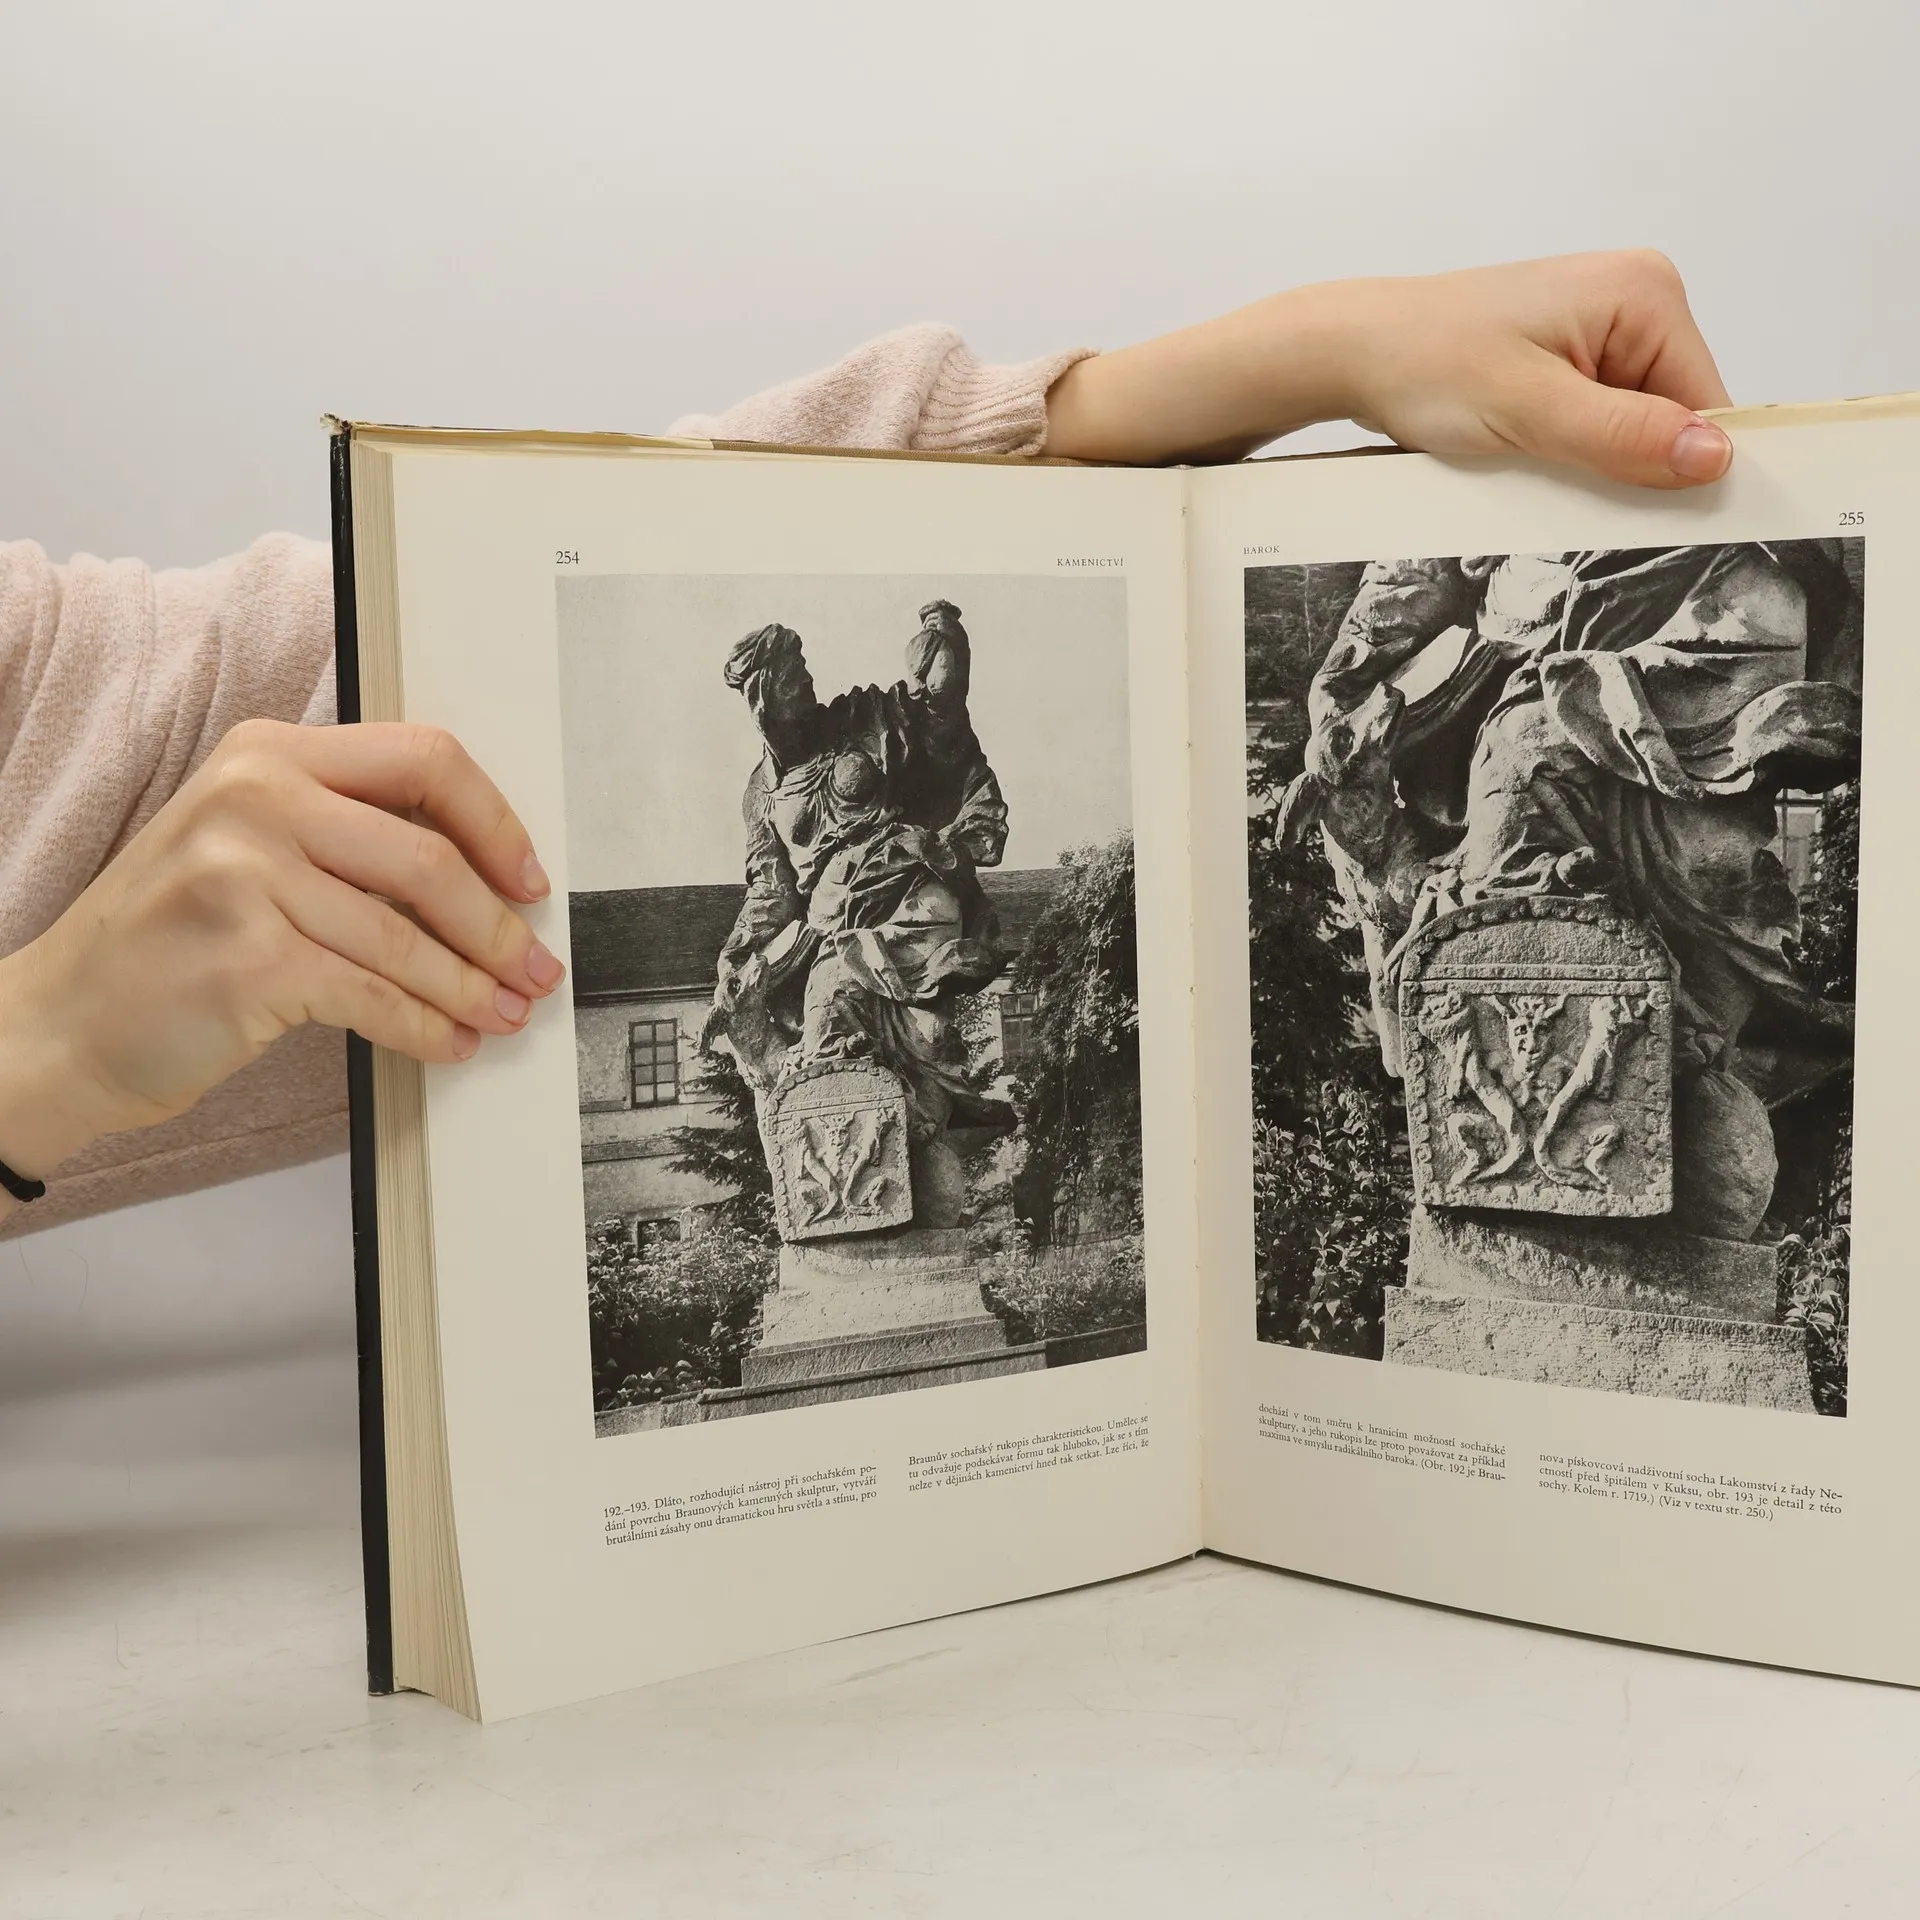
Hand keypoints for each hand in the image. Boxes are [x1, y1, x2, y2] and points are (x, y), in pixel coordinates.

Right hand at [0, 719, 562, 1194]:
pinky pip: (373, 998)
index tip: (527, 878)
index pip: (424, 759)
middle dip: (498, 927)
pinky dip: (426, 1027)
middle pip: (430, 858)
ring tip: (504, 1012)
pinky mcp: (248, 962)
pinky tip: (450, 1041)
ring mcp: (246, 879)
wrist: (59, 1023)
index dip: (496, 823)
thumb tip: (481, 877)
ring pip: (406, 938)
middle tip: (534, 966)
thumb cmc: (168, 936)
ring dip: (471, 986)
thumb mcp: (246, 843)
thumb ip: (347, 833)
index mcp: (269, 754)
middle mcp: (256, 801)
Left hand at [1044, 250, 1732, 488]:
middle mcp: (1636, 298)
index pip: (1708, 403)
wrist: (1350, 351)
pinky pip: (1596, 421)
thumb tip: (1714, 457)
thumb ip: (1623, 436)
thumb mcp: (1531, 410)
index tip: (1648, 516)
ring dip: (1597, 462)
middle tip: (1573, 491)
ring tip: (1540, 465)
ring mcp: (1601, 327)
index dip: (1682, 468)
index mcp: (1646, 293)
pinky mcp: (1568, 356)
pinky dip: (1572, 451)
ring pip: (1633, 427)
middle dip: (1633, 465)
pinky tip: (1532, 457)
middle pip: (1673, 415)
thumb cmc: (1424, 364)